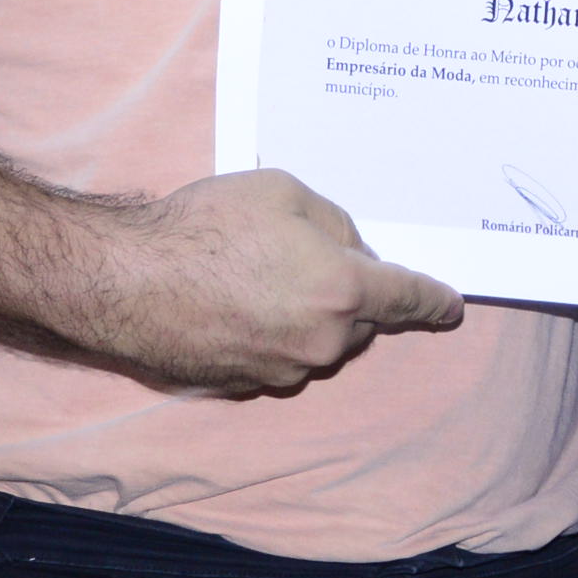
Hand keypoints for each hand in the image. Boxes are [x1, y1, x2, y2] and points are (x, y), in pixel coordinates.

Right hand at [86, 168, 464, 394]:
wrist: (127, 279)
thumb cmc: (206, 225)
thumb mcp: (285, 192)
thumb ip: (334, 223)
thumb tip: (351, 250)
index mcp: (343, 291)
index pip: (408, 299)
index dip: (434, 301)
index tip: (451, 307)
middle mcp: (321, 341)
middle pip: (360, 321)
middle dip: (348, 292)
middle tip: (304, 254)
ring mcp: (281, 370)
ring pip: (318, 341)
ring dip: (306, 313)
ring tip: (255, 273)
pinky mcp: (244, 385)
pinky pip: (278, 356)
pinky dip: (269, 333)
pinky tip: (231, 301)